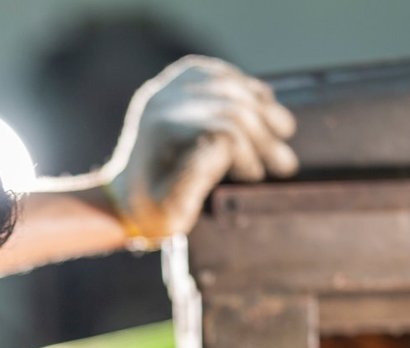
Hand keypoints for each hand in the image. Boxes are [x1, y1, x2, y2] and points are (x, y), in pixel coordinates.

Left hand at [102, 56, 297, 243]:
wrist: (125, 194)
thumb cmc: (152, 210)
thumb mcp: (170, 211)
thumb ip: (193, 181)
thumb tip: (225, 145)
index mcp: (162, 129)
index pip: (224, 126)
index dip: (250, 150)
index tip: (257, 176)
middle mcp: (163, 99)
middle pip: (232, 104)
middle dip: (263, 134)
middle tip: (284, 165)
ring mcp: (170, 85)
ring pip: (231, 85)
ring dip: (263, 108)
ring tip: (284, 131)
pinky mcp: (179, 79)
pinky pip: (223, 74)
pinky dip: (248, 89)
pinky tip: (266, 105)